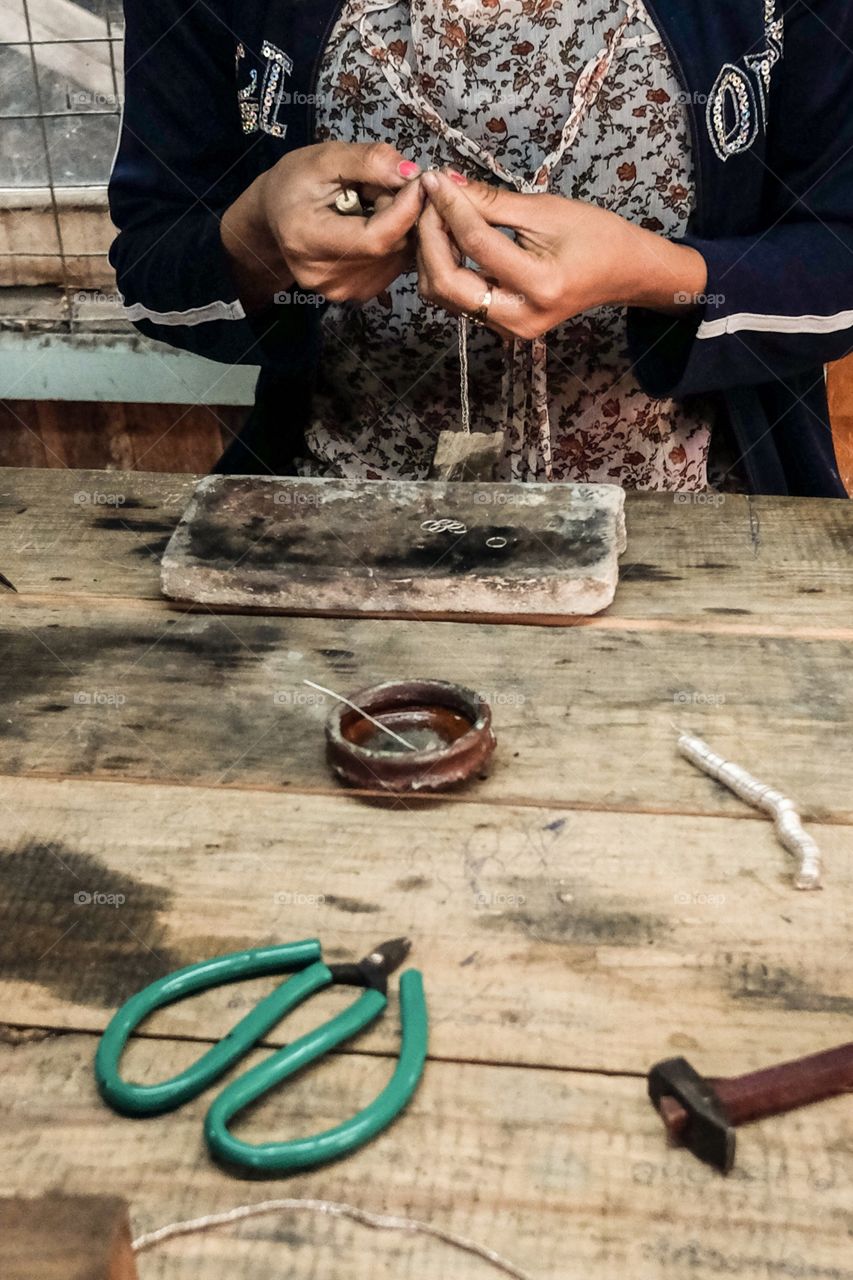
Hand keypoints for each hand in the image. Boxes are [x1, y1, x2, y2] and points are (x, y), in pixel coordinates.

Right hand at [221, 142, 423, 310]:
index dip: (405, 210)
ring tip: (368, 208)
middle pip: (391, 247)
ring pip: (398, 257)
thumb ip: (368, 161)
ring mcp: (339, 290)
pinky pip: (393, 266)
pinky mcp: (354, 294)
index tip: (417, 182)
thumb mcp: (325, 158)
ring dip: (398, 228)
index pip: (374, 238)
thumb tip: (410, 173)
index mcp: (308, 240)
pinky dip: (394, 243)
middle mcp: (324, 276)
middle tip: (378, 189)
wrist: (275, 216)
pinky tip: (370, 228)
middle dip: (400, 213)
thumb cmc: (296, 183)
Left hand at [416, 170, 707, 340]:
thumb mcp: (545, 210)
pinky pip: (457, 300)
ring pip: (444, 296)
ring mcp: (508, 329)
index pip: (476, 244)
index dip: (449, 207)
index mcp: (540, 285)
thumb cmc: (595, 236)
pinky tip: (449, 240)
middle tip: (427, 201)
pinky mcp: (501, 328)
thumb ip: (491, 201)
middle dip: (429, 238)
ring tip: (437, 216)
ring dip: (431, 254)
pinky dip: (445, 268)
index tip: (434, 179)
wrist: (622, 273)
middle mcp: (519, 317)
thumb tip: (447, 183)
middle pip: (447, 283)